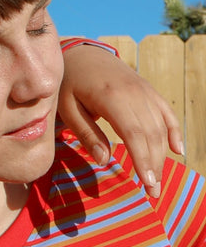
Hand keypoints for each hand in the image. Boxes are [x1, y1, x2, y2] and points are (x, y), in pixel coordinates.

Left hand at [58, 44, 182, 197]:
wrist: (82, 53)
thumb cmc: (70, 84)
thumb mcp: (69, 109)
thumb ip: (87, 134)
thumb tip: (105, 161)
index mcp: (112, 97)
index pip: (134, 133)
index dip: (142, 159)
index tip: (146, 183)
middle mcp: (134, 93)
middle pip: (151, 134)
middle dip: (154, 165)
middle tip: (153, 193)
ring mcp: (144, 91)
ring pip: (160, 126)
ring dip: (162, 156)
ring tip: (157, 182)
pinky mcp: (148, 91)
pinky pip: (166, 112)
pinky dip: (174, 130)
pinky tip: (177, 150)